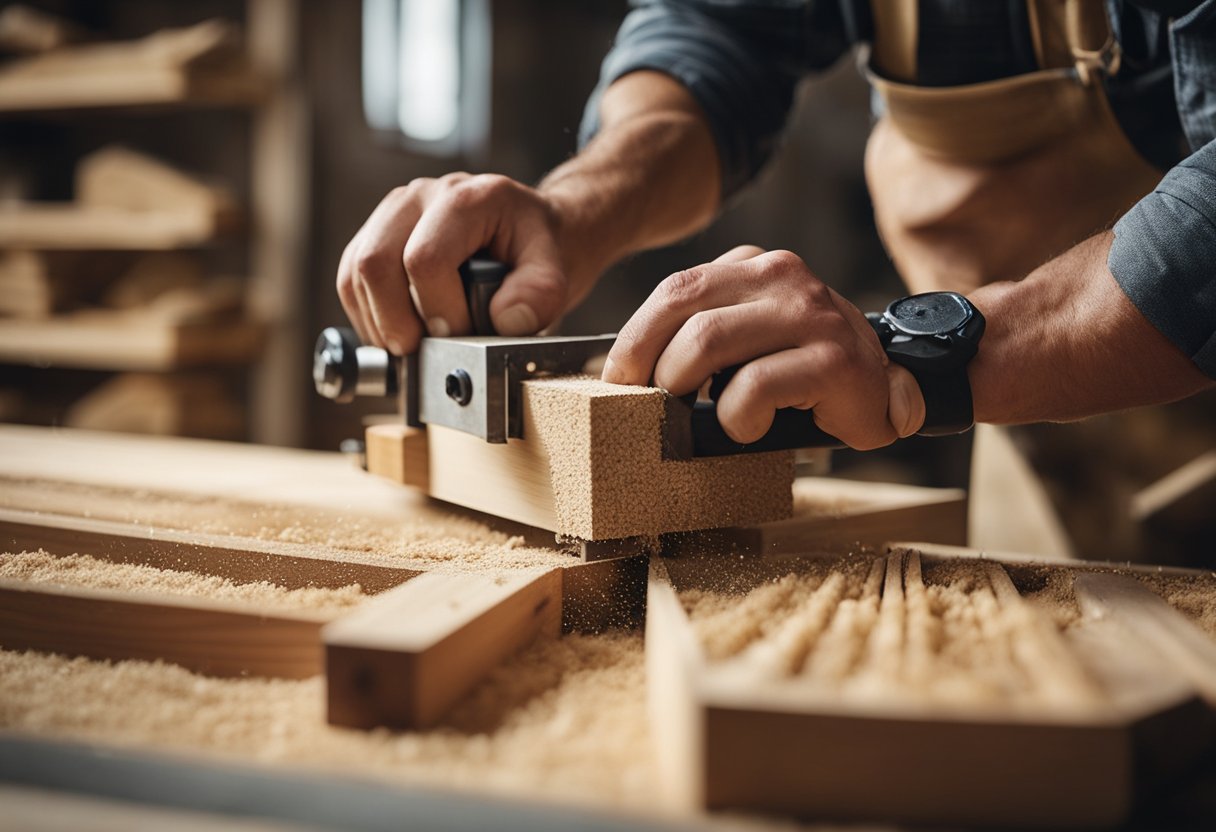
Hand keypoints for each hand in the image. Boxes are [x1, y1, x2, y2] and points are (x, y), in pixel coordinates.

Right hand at [336, 173, 569, 353]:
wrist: (528, 232)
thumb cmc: (537, 251)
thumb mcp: (556, 271)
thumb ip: (540, 295)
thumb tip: (505, 320)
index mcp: (467, 198)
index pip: (425, 259)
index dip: (437, 310)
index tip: (459, 335)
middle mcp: (421, 195)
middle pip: (375, 262)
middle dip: (396, 320)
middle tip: (424, 349)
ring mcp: (393, 212)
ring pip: (355, 273)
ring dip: (379, 322)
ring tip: (415, 342)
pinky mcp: (375, 233)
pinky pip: (350, 279)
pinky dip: (368, 315)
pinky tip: (398, 330)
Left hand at [601, 246, 924, 449]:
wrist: (882, 396)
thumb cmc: (800, 375)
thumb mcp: (745, 339)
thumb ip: (700, 333)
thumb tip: (629, 371)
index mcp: (755, 266)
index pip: (675, 289)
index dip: (635, 338)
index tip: (619, 378)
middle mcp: (784, 275)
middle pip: (682, 307)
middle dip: (650, 363)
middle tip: (648, 403)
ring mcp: (812, 313)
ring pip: (709, 340)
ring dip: (686, 389)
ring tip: (695, 417)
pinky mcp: (834, 359)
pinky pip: (754, 385)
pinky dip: (738, 417)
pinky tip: (749, 426)